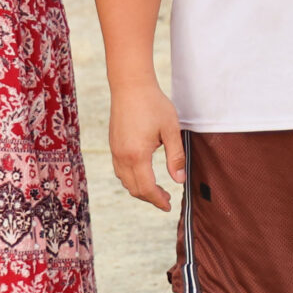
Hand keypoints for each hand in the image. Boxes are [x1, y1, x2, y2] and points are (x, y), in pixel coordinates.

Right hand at [109, 78, 184, 210]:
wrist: (130, 86)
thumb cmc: (153, 105)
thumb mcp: (171, 130)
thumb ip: (176, 156)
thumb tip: (178, 180)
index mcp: (137, 155)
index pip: (146, 188)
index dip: (158, 200)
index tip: (168, 206)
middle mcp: (122, 156)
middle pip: (133, 189)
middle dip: (150, 198)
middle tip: (167, 200)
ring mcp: (115, 151)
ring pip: (125, 181)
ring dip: (140, 189)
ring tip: (157, 189)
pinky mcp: (113, 145)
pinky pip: (120, 170)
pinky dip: (131, 179)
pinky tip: (144, 174)